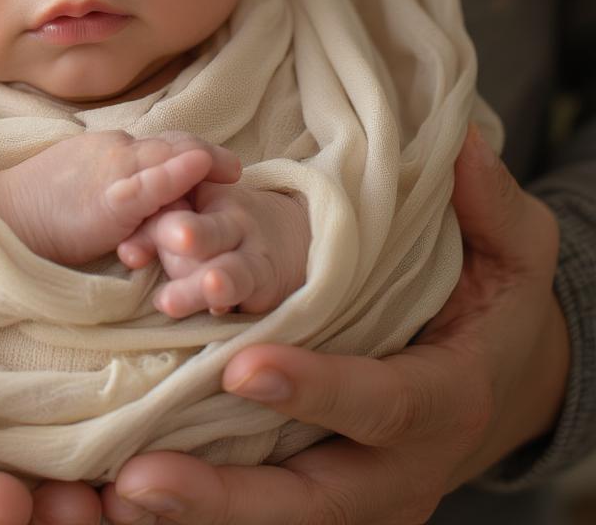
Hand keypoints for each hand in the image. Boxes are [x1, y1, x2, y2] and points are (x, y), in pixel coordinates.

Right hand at [0, 130, 240, 264]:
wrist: (1, 219)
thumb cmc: (35, 208)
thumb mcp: (79, 184)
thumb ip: (109, 181)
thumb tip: (132, 192)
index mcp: (108, 147)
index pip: (159, 142)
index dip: (188, 152)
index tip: (212, 162)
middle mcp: (115, 150)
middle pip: (171, 145)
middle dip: (206, 157)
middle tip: (235, 169)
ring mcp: (113, 172)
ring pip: (167, 158)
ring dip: (202, 164)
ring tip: (233, 171)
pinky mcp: (110, 200)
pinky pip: (151, 183)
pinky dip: (178, 173)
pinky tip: (201, 167)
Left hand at [101, 125, 569, 523]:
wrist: (502, 386)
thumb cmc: (496, 309)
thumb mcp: (513, 252)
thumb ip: (489, 204)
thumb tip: (459, 145)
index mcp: (444, 400)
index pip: (382, 403)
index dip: (316, 390)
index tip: (240, 366)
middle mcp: (399, 468)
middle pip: (312, 502)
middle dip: (226, 494)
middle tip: (140, 478)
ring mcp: (359, 495)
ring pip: (277, 522)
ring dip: (196, 511)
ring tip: (118, 494)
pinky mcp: (324, 498)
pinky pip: (262, 514)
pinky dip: (200, 512)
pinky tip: (128, 497)